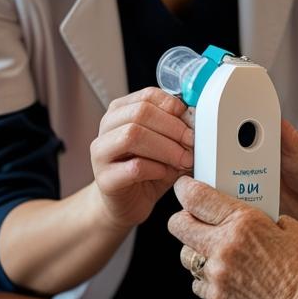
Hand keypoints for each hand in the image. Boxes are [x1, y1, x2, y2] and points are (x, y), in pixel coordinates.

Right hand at [89, 88, 194, 228]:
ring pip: (132, 135)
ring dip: (166, 147)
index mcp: (121, 111)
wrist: (126, 203)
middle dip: (173, 127)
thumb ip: (176, 129)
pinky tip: (166, 173)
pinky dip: (156, 168)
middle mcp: (107, 127)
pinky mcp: (104, 179)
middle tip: (191, 142)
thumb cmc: (147, 171)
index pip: (147, 95)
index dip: (173, 106)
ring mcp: (101, 152)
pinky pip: (134, 167)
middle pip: (140, 113)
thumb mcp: (165, 144)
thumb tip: (196, 120)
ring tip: (183, 160)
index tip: (191, 120)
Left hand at [168, 177, 297, 298]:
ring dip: (197, 251)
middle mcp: (224, 247)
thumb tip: (244, 216)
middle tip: (196, 220)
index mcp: (243, 222)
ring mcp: (218, 276)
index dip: (186, 189)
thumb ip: (260, 218)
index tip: (186, 188)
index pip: (196, 198)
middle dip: (184, 219)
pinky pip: (198, 283)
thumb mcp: (289, 228)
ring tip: (218, 252)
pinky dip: (208, 278)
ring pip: (186, 256)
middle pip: (178, 225)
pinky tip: (228, 276)